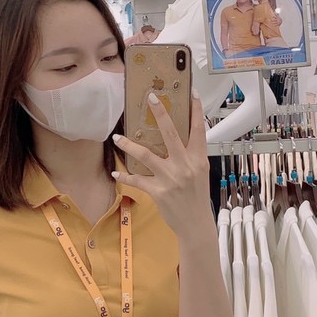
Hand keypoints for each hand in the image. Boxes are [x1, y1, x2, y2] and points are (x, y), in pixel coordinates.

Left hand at [112, 92, 210, 238]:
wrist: (195, 223)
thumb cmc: (197, 197)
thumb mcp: (200, 173)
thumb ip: (191, 155)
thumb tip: (181, 138)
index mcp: (198, 159)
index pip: (199, 129)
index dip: (196, 110)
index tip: (192, 92)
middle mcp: (185, 165)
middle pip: (171, 134)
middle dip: (160, 114)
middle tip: (151, 97)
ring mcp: (171, 178)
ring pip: (146, 155)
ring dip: (129, 145)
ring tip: (117, 137)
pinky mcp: (158, 191)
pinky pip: (137, 180)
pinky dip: (125, 177)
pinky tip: (116, 173)